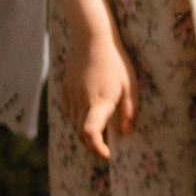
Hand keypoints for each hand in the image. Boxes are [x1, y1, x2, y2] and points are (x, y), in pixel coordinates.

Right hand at [64, 28, 137, 159]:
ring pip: (73, 125)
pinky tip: (87, 118)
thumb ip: (129, 110)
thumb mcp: (130, 85)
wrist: (92, 41)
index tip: (107, 154)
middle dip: (92, 146)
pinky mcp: (65, 90)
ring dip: (84, 134)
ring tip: (98, 135)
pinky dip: (76, 121)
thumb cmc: (116, 62)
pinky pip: (68, 113)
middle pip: (81, 134)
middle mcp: (82, 102)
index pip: (91, 132)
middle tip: (104, 148)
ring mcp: (71, 96)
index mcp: (99, 102)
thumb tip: (127, 132)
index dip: (97, 147)